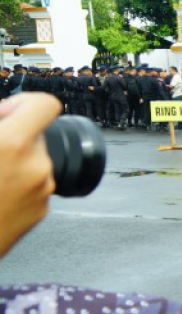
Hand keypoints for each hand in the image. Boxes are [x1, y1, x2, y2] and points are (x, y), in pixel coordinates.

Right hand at [0, 94, 61, 257]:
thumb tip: (4, 113)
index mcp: (12, 145)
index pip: (45, 105)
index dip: (23, 103)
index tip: (6, 113)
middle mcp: (35, 167)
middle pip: (35, 133)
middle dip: (12, 135)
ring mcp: (41, 191)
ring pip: (33, 159)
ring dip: (12, 159)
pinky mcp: (41, 210)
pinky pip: (33, 183)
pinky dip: (15, 182)